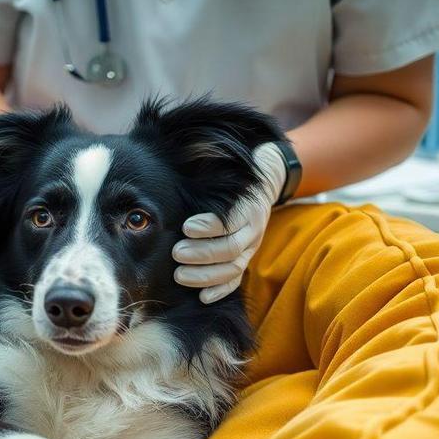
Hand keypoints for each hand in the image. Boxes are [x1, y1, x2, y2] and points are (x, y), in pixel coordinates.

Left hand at [172, 142, 286, 303]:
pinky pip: (236, 279)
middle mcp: (252, 226)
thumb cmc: (228, 168)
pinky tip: (202, 298)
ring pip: (233, 266)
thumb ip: (204, 154)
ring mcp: (250, 244)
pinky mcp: (245, 258)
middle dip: (202, 253)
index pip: (232, 220)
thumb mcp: (221, 159)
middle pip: (231, 247)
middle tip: (176, 253)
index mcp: (246, 203)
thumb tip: (184, 140)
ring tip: (180, 274)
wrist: (262, 176)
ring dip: (206, 274)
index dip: (210, 226)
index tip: (187, 226)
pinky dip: (220, 290)